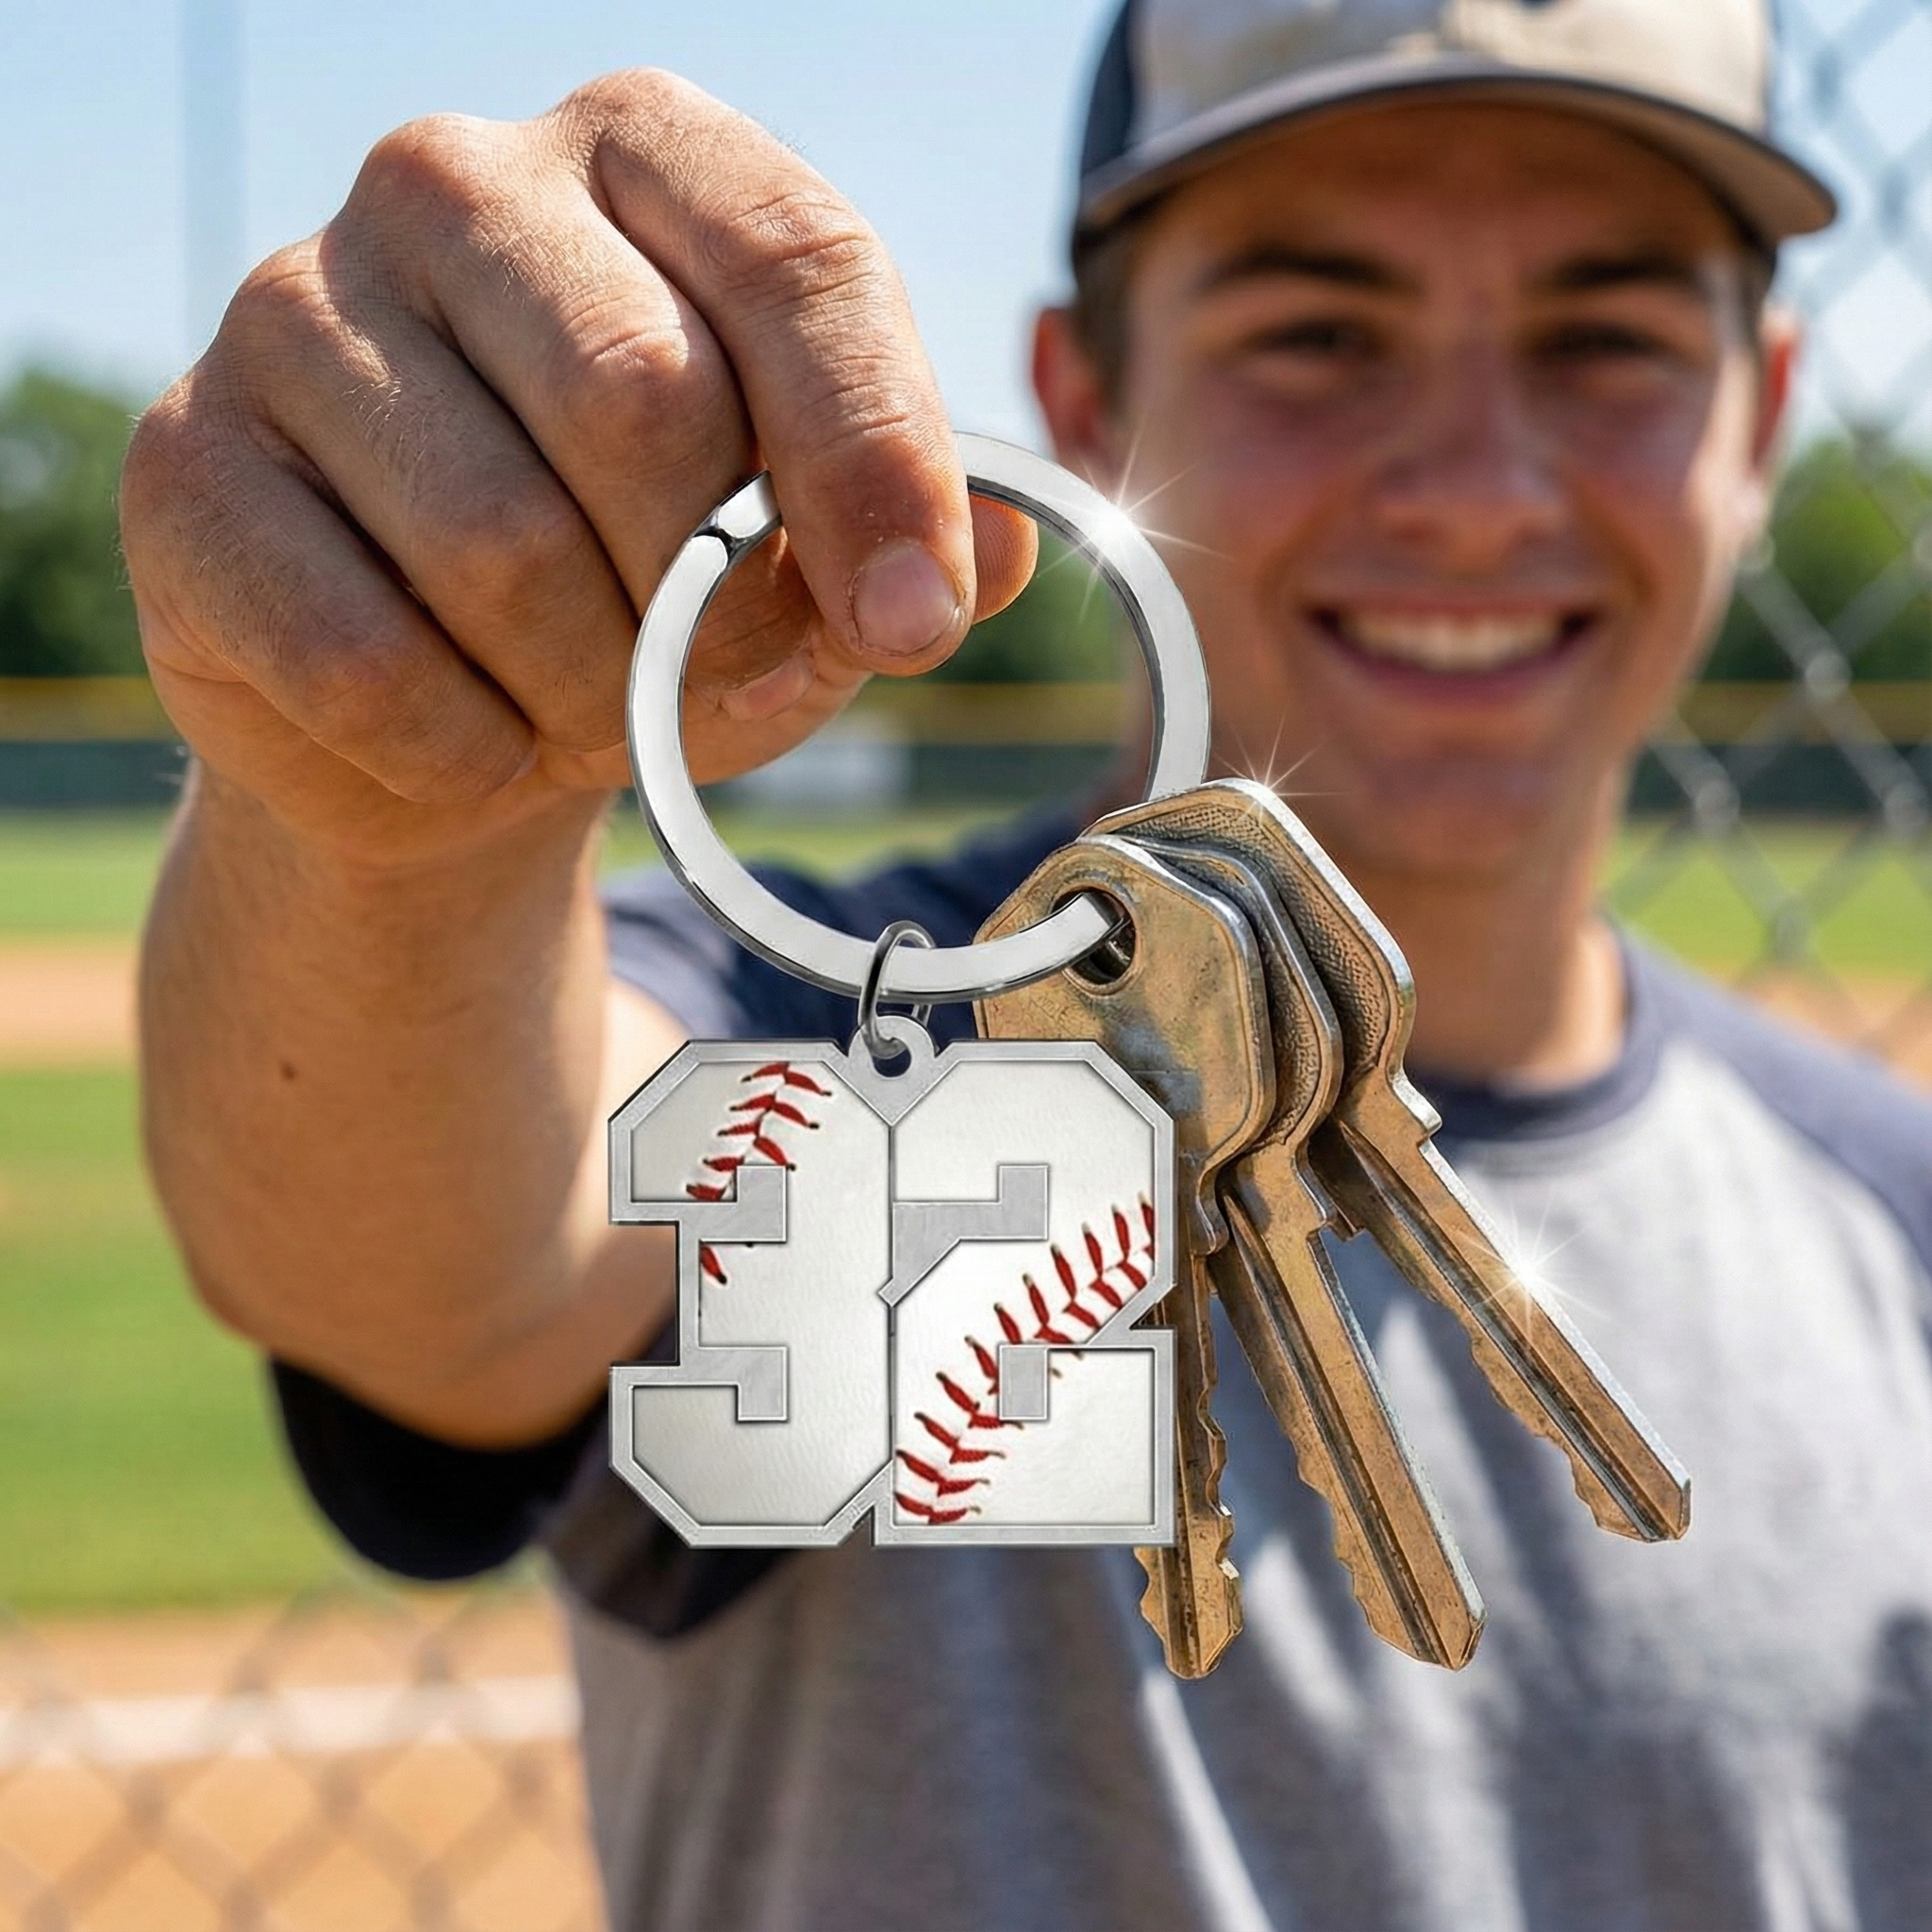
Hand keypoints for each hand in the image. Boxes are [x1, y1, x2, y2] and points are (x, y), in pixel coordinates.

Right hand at [121, 69, 1035, 865]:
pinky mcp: (189, 467)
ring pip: (503, 550)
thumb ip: (918, 534)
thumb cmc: (651, 598)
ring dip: (588, 694)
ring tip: (586, 705)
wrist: (443, 704)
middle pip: (645, 404)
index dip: (875, 461)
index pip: (799, 263)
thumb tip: (1003, 556)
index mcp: (643, 156)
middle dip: (710, 605)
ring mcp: (295, 308)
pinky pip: (369, 662)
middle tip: (708, 678)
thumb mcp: (811, 560)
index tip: (916, 625)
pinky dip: (464, 753)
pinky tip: (473, 735)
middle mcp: (455, 182)